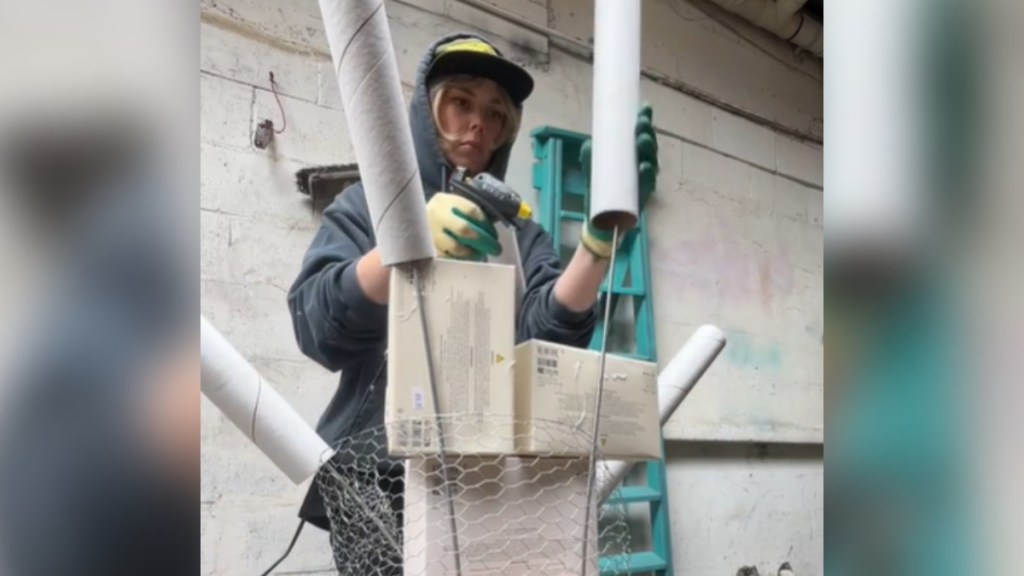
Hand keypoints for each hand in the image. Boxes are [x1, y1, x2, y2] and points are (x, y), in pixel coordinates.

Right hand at [426, 192, 501, 260]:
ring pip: (456, 247)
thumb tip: (491, 229)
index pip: (471, 210)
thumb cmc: (440, 215)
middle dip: (484, 240)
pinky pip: (448, 258)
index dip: (486, 224)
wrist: (408, 222)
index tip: (494, 233)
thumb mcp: (451, 206)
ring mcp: (429, 234)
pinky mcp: (426, 250)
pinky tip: (469, 259)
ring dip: (473, 252)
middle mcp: (435, 215)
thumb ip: (469, 214)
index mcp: (443, 201)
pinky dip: (461, 260)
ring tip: (481, 254)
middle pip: (464, 229)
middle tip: (495, 248)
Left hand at [578, 103, 658, 257]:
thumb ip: (590, 155)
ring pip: (651, 161)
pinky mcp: (642, 196)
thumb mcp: (591, 168)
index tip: (644, 108)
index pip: (640, 134)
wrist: (597, 217)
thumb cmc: (598, 188)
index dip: (644, 120)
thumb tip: (589, 143)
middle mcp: (641, 164)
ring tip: (642, 140)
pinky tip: (644, 168)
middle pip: (649, 145)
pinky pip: (648, 184)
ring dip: (649, 150)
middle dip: (647, 132)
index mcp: (630, 154)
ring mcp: (643, 180)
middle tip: (641, 124)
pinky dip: (646, 176)